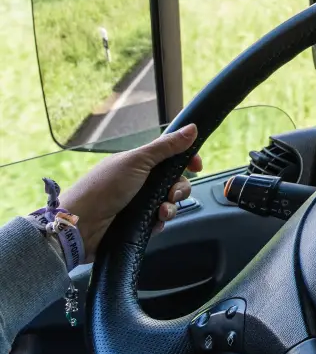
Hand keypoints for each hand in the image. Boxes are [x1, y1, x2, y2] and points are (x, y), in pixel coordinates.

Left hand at [59, 124, 202, 260]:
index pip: (171, 158)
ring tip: (160, 211)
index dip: (186, 161)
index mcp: (140, 164)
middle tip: (171, 194)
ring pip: (170, 203)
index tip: (197, 166)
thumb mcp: (136, 161)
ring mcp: (139, 204)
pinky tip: (153, 222)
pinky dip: (160, 222)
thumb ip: (166, 147)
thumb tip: (192, 127)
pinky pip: (160, 222)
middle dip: (180, 188)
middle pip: (175, 182)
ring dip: (171, 207)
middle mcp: (141, 182)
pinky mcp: (138, 224)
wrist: (80, 225)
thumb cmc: (105, 187)